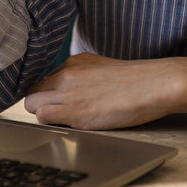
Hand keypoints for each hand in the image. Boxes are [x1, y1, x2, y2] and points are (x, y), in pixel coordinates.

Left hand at [23, 54, 186, 129]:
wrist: (153, 84)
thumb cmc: (136, 81)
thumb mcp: (101, 67)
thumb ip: (80, 75)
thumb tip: (67, 89)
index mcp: (74, 62)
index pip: (42, 79)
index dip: (46, 94)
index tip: (54, 101)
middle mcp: (67, 74)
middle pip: (32, 92)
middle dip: (41, 104)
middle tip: (57, 113)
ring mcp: (69, 92)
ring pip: (33, 105)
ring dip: (45, 115)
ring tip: (65, 120)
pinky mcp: (76, 112)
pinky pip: (44, 117)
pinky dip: (51, 123)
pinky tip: (70, 124)